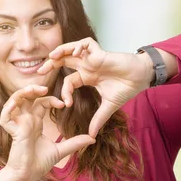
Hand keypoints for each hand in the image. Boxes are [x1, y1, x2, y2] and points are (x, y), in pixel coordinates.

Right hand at [0, 85, 95, 180]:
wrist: (28, 176)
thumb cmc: (40, 163)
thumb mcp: (62, 150)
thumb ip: (75, 142)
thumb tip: (93, 139)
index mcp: (35, 124)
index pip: (41, 104)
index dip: (50, 100)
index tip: (63, 104)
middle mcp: (26, 122)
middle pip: (26, 99)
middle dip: (34, 90)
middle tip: (45, 88)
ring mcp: (18, 126)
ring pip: (14, 102)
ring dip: (21, 94)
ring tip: (33, 89)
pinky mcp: (13, 132)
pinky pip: (5, 117)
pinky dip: (8, 108)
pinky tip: (16, 102)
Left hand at [37, 38, 153, 136]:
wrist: (141, 78)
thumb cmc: (127, 89)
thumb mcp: (109, 106)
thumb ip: (99, 119)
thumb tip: (91, 136)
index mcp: (88, 77)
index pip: (69, 81)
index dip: (65, 91)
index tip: (66, 103)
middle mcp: (88, 66)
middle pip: (64, 61)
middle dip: (51, 64)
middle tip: (39, 71)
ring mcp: (93, 58)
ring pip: (71, 50)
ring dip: (60, 52)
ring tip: (51, 57)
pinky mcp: (100, 52)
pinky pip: (86, 43)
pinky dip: (78, 46)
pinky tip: (75, 54)